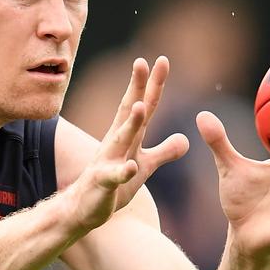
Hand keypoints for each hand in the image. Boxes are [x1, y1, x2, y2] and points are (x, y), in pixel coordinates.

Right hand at [70, 57, 188, 230]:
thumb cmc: (113, 185)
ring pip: (121, 139)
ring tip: (141, 106)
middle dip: (137, 88)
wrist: (83, 210)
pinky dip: (122, 171)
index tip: (162, 60)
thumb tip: (186, 139)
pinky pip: (114, 177)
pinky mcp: (103, 184)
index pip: (144, 105)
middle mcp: (116, 143)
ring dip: (131, 123)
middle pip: (130, 111)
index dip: (153, 84)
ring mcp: (108, 162)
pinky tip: (130, 166)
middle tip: (143, 62)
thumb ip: (164, 152)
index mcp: (128, 137)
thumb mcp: (144, 167)